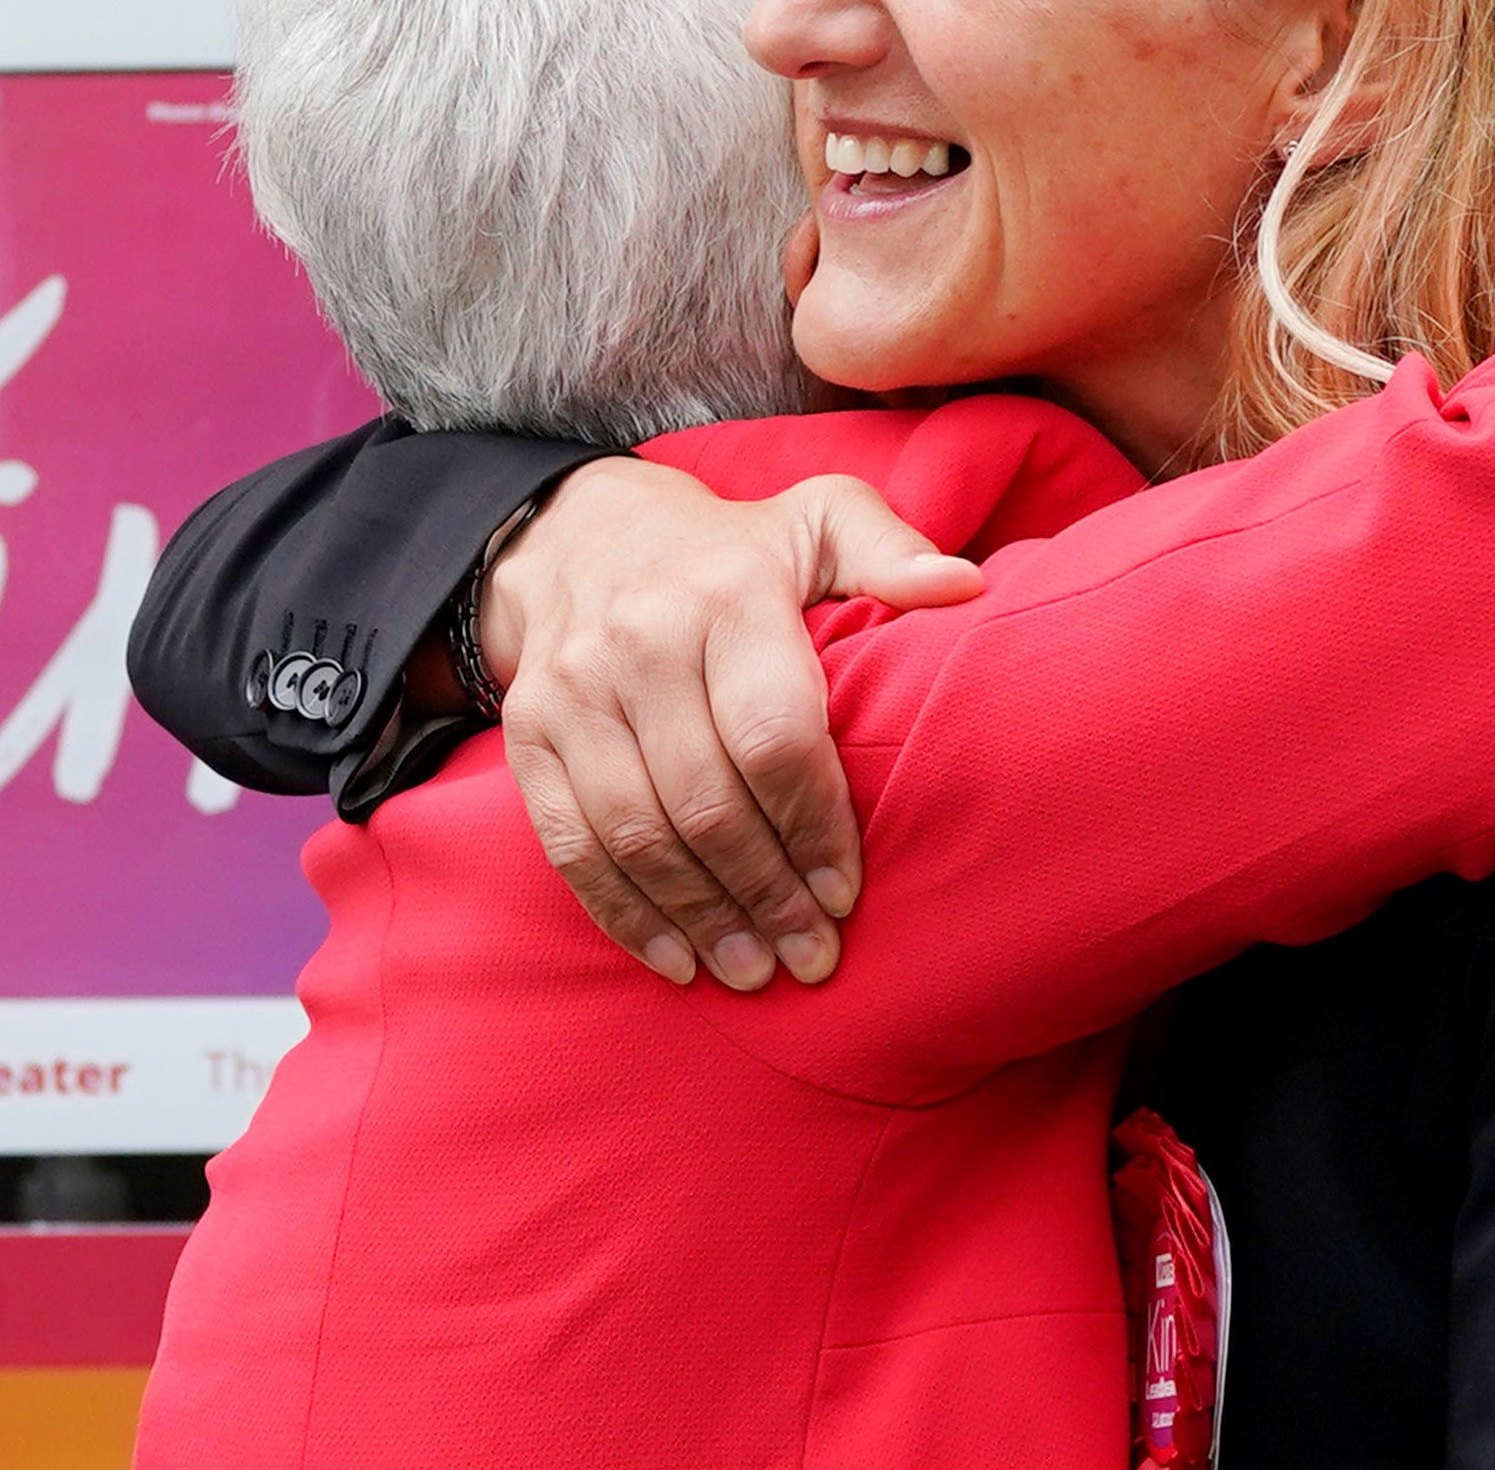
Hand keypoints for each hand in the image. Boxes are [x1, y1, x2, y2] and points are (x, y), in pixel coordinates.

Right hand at [479, 457, 983, 990]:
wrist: (582, 534)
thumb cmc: (734, 549)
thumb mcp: (819, 522)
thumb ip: (890, 552)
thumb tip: (966, 588)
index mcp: (727, 593)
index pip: (774, 735)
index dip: (814, 825)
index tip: (847, 893)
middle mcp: (641, 638)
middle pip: (706, 799)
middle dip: (765, 893)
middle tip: (809, 957)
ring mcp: (574, 688)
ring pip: (637, 832)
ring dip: (700, 916)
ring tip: (753, 972)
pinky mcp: (528, 730)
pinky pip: (571, 841)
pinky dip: (624, 912)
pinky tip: (676, 957)